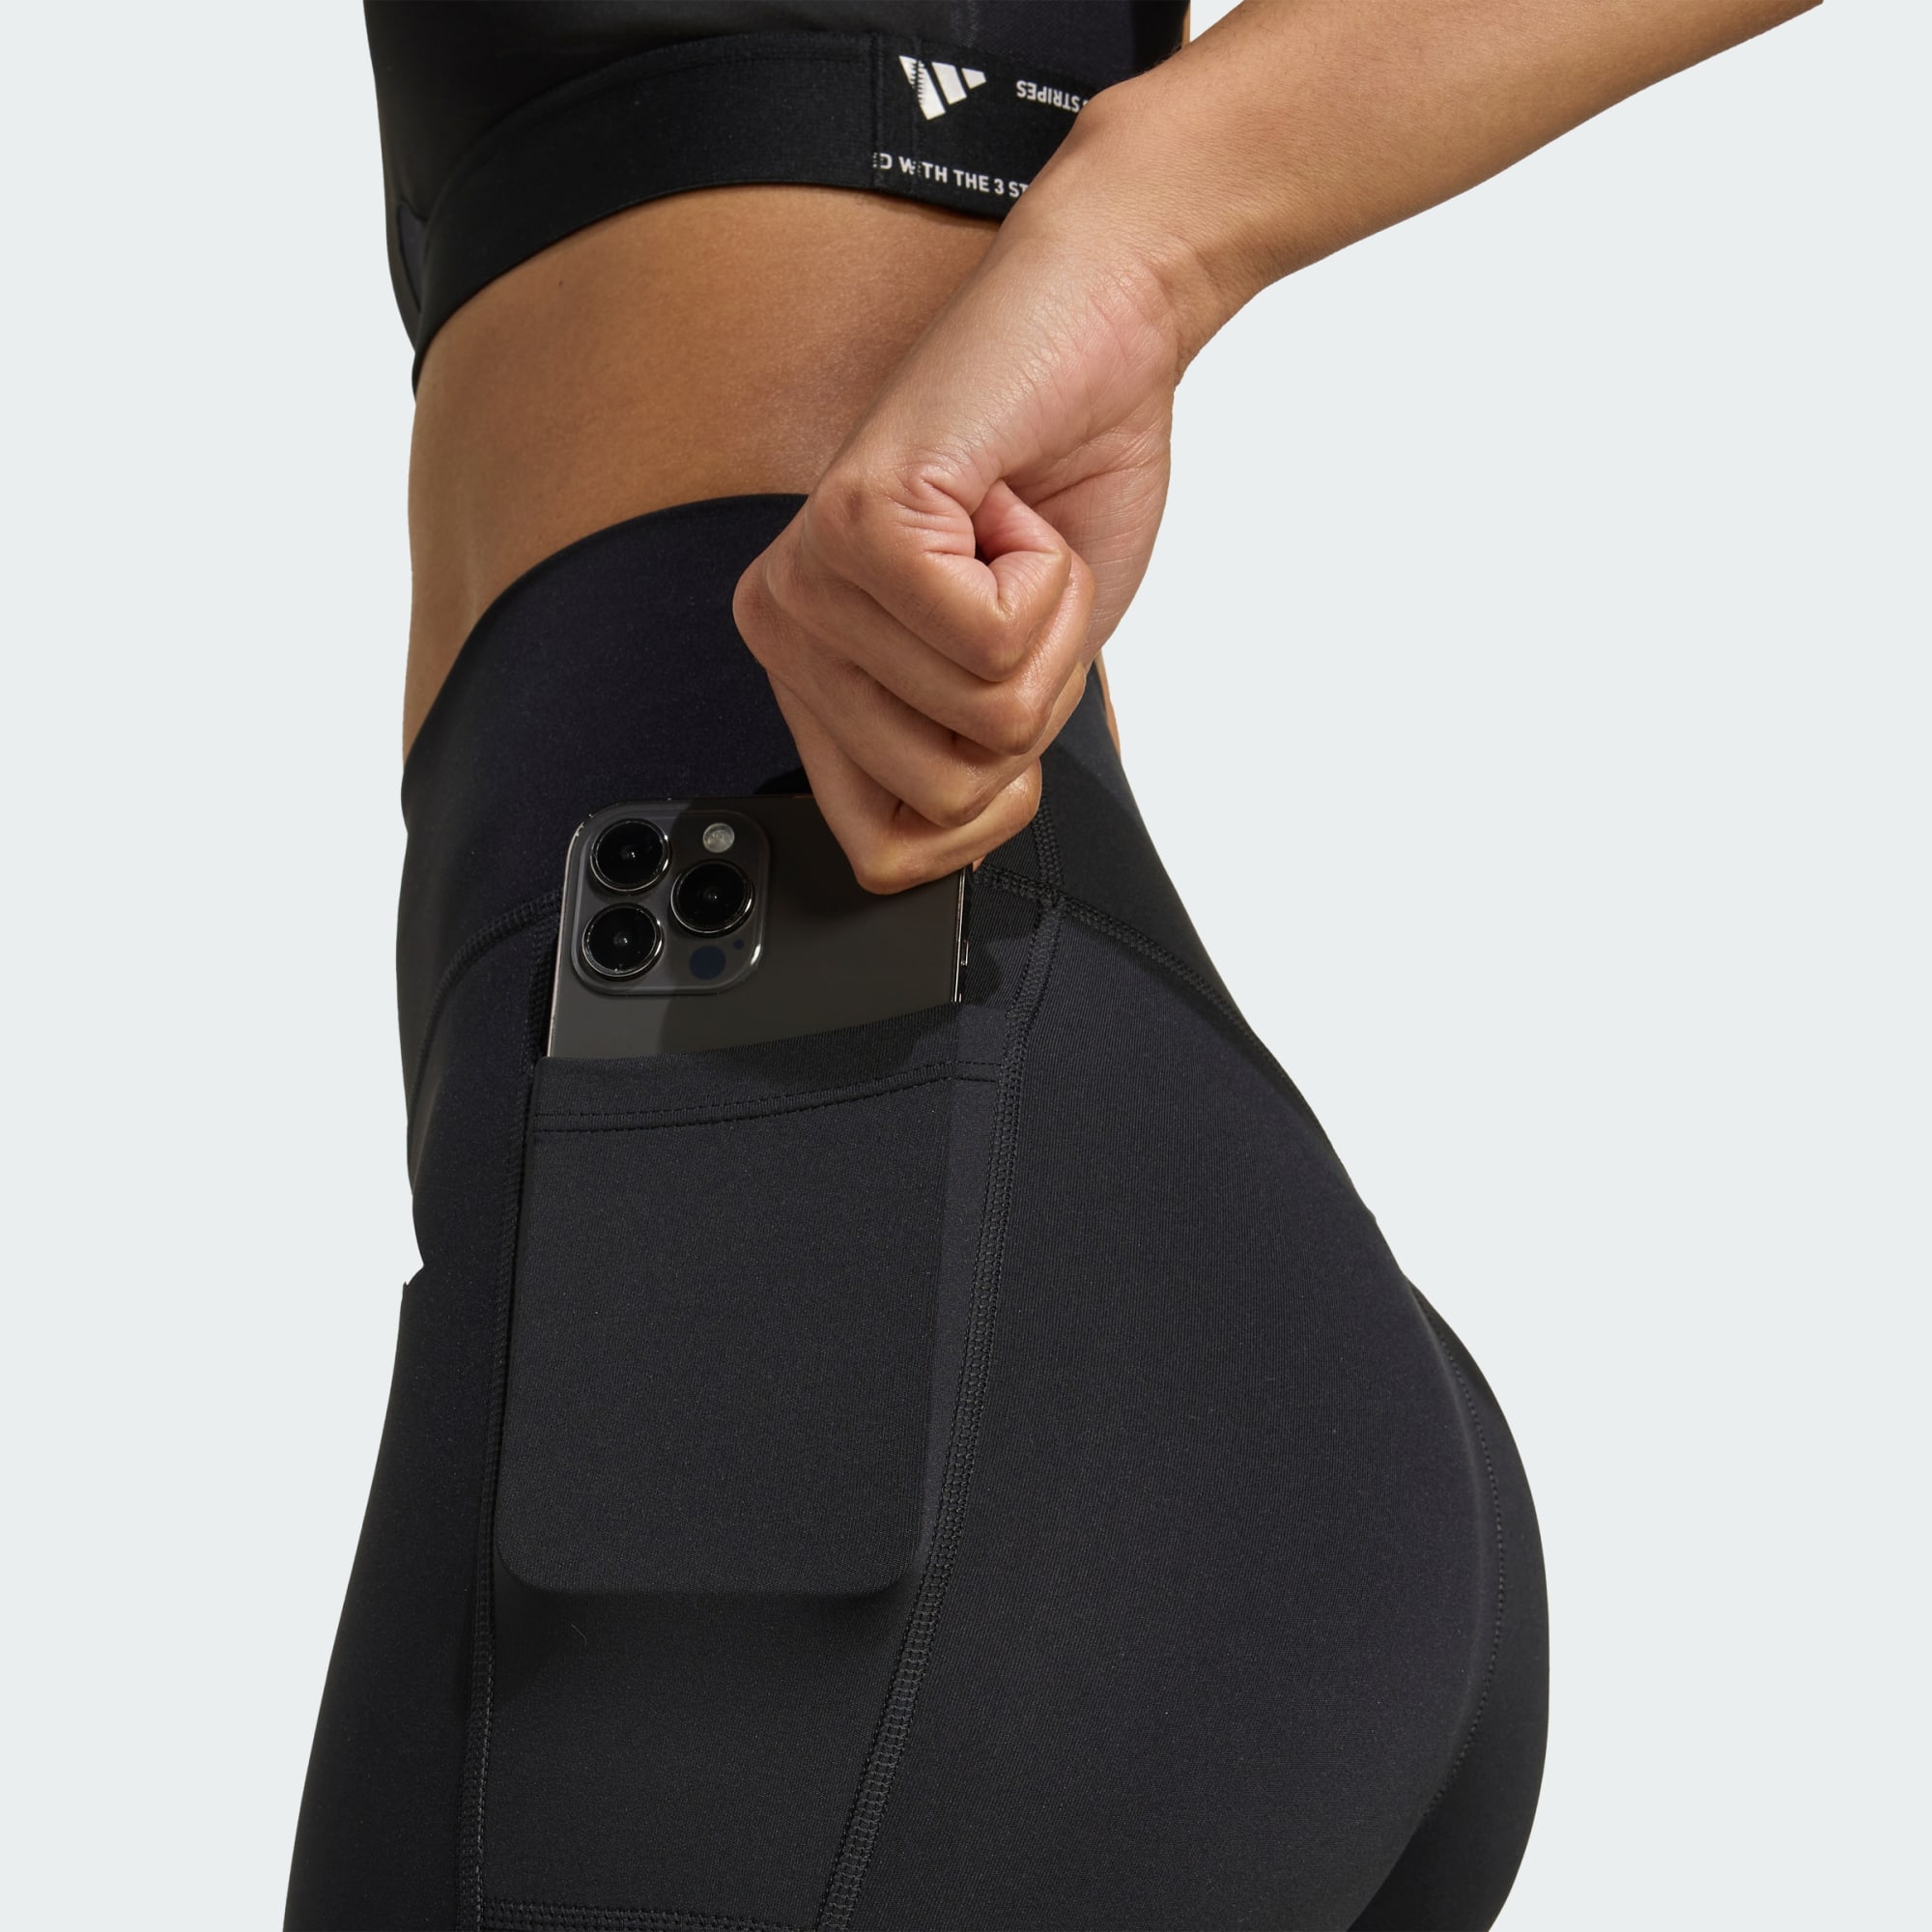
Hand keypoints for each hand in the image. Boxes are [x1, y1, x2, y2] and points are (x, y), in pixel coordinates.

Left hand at [732, 135, 1194, 889]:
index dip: (988, 804)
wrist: (1099, 334)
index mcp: (812, 674)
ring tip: (1011, 543)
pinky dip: (1049, 586)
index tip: (1007, 694)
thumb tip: (952, 865)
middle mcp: (785, 628)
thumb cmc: (1064, 492)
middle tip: (1015, 594)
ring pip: (979, 720)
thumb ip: (969, 764)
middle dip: (1032, 699)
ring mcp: (812, 575)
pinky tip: (1011, 511)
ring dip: (1048, 633)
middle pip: (944, 795)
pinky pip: (989, 643)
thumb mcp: (1019, 672)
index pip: (881, 854)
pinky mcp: (862, 520)